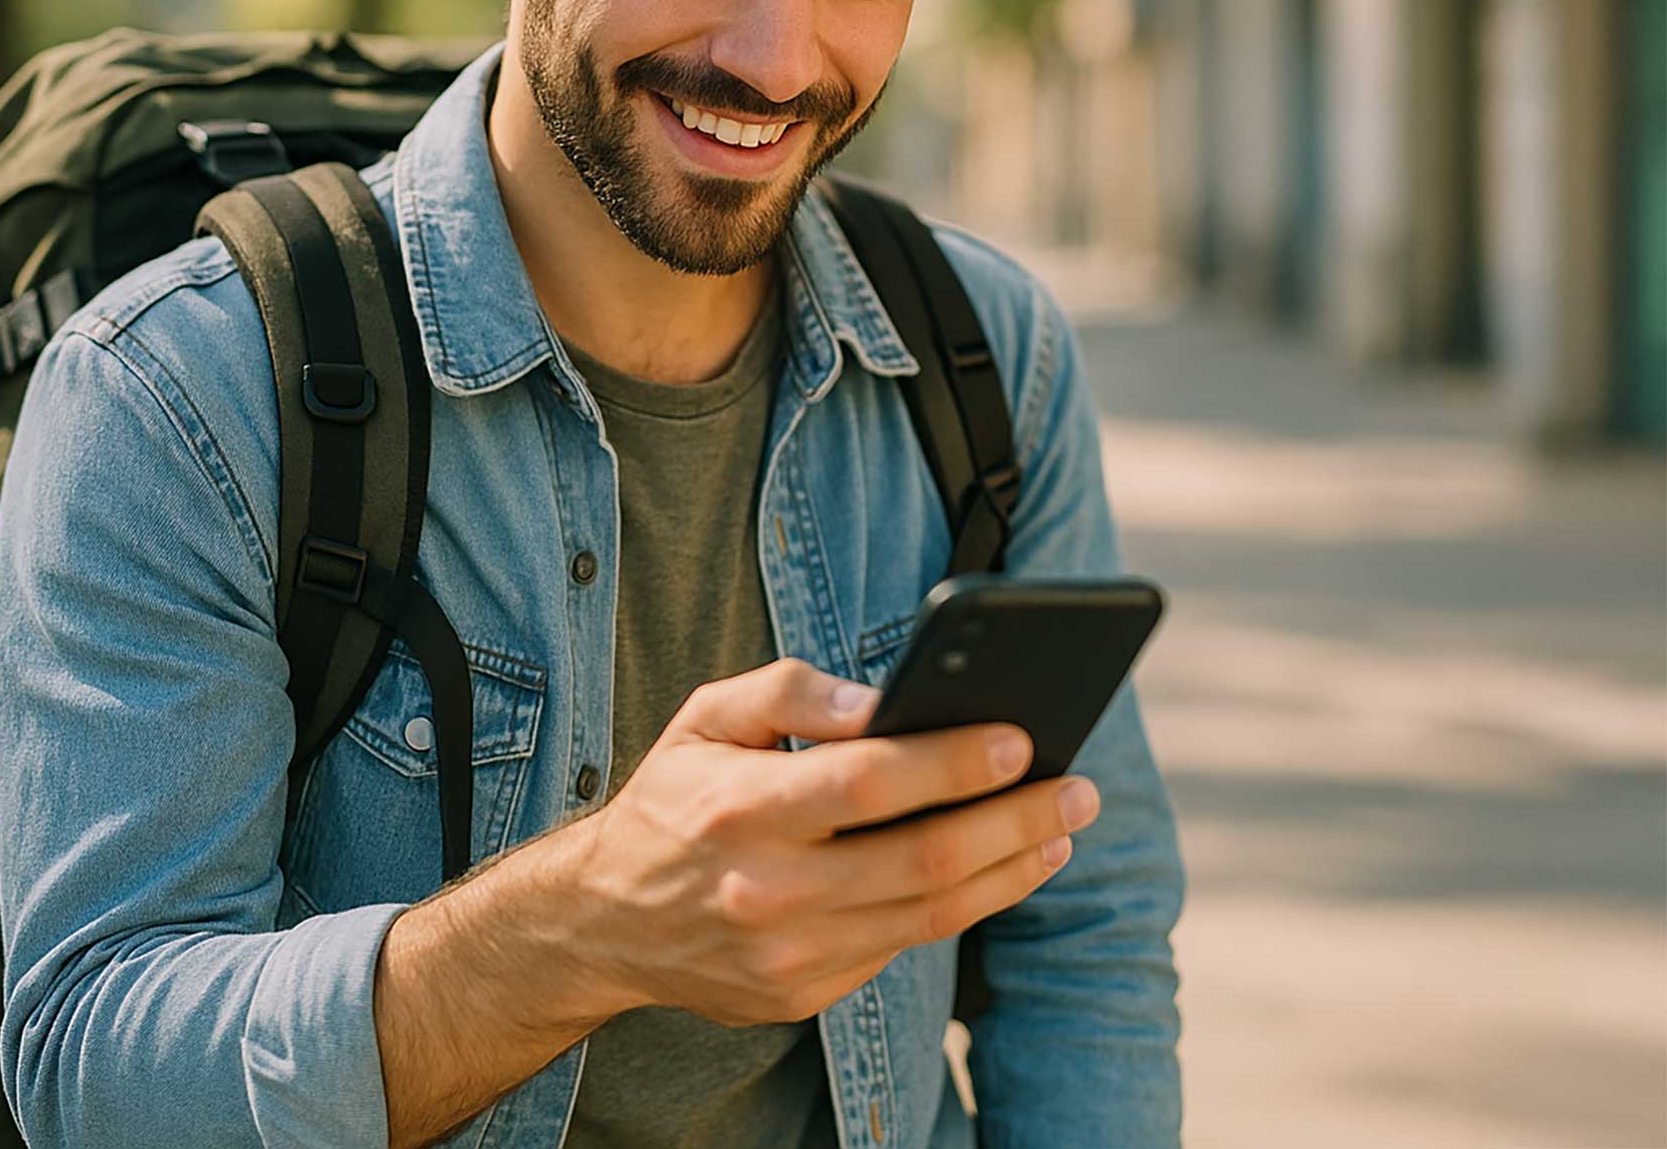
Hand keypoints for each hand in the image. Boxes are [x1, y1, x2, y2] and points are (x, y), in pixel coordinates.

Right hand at [571, 657, 1098, 1026]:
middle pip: (923, 858)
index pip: (869, 782)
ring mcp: (789, 953)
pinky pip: (901, 944)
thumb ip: (788, 690)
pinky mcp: (804, 993)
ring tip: (1059, 828)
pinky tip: (999, 868)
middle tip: (1078, 788)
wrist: (604, 920)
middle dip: (1016, 819)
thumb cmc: (672, 800)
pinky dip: (961, 905)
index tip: (1020, 738)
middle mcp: (768, 887)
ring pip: (930, 914)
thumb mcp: (704, 717)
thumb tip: (879, 698)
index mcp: (741, 806)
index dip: (952, 761)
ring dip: (1011, 870)